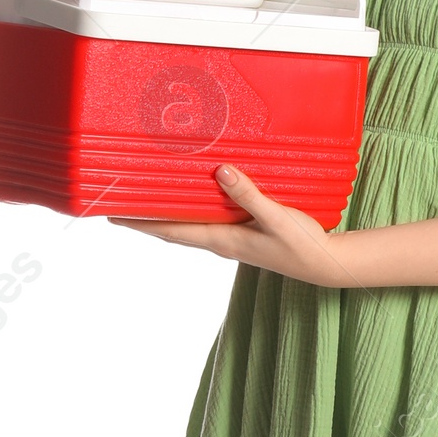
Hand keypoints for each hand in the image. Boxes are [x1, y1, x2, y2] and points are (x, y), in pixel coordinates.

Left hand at [112, 166, 350, 285]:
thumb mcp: (276, 217)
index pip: (170, 231)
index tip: (112, 216)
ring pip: (188, 225)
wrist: (325, 264)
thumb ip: (249, 195)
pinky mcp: (243, 236)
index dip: (139, 223)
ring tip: (148, 197)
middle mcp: (221, 241)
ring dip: (166, 214)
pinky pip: (207, 222)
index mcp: (222, 239)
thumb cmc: (302, 245)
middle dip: (145, 218)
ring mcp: (231, 240)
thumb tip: (220, 172)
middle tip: (119, 202)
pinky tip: (195, 197)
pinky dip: (191, 210)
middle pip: (172, 229)